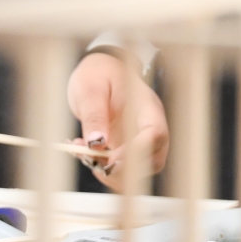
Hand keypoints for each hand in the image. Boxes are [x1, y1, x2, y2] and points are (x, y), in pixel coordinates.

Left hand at [66, 52, 168, 189]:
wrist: (100, 69)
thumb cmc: (99, 73)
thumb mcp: (91, 89)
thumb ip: (95, 115)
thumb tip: (97, 143)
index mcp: (146, 106)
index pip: (156, 134)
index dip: (137, 152)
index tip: (111, 159)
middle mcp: (148, 125)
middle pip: (154, 159)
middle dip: (125, 171)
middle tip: (94, 162)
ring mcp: (139, 138)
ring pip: (139, 171)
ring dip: (111, 173)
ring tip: (84, 154)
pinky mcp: (127, 147)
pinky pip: (122, 168)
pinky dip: (103, 170)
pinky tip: (85, 153)